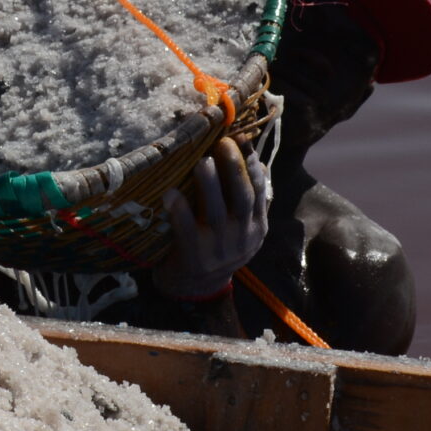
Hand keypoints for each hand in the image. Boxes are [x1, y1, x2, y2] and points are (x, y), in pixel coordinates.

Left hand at [153, 138, 272, 301]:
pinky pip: (187, 230)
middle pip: (242, 197)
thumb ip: (249, 203)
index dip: (252, 165)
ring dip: (209, 184)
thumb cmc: (216, 249)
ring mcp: (219, 249)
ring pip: (217, 212)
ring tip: (202, 161)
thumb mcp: (241, 230)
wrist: (195, 290)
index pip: (259, 191)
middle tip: (223, 143)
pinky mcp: (195, 257)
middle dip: (234, 168)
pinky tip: (170, 192)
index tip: (243, 141)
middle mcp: (242, 238)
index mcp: (256, 227)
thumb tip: (257, 162)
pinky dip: (180, 210)